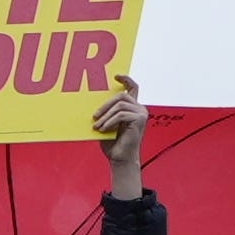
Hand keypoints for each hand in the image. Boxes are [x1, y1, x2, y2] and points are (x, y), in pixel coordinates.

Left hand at [94, 76, 146, 196]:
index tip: (116, 76)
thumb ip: (106, 113)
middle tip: (94, 116)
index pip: (132, 88)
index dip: (125, 79)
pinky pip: (121, 115)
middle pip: (121, 96)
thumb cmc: (112, 144)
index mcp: (132, 108)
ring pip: (119, 105)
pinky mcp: (140, 119)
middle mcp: (139, 108)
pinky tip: (103, 130)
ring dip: (105, 116)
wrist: (120, 159)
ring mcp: (141, 113)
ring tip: (97, 126)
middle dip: (105, 105)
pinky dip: (109, 122)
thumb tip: (94, 104)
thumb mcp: (106, 124)